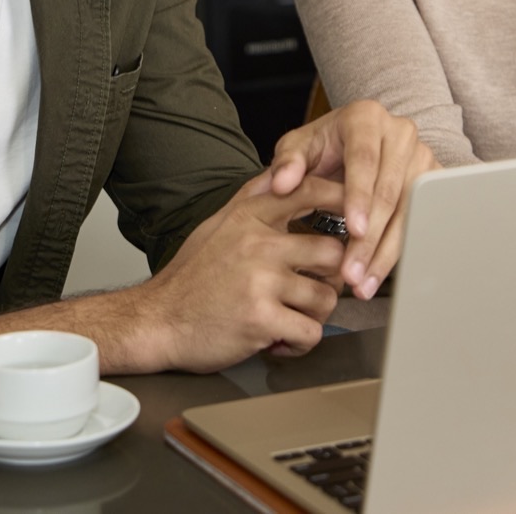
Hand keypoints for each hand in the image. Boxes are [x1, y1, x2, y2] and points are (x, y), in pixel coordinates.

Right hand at [138, 171, 348, 371]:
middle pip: (332, 252)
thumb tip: (279, 173)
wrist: (156, 320)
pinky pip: (310, 333)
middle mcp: (257, 244)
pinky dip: (300, 343)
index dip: (343, 198)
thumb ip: (251, 199)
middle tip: (315, 288)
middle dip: (331, 277)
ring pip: (326, 297)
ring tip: (292, 317)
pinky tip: (281, 340)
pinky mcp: (260, 319)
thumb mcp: (217, 224)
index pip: (309, 191)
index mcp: (249, 217)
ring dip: (315, 315)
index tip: (358, 213)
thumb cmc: (189, 277)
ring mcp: (260, 281)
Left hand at [262, 100, 439, 299]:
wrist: (356, 140)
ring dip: (386, 253)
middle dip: (371, 238)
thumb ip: (287, 163)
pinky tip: (381, 274)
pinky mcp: (433, 181)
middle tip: (352, 272)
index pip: (365, 159)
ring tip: (364, 283)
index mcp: (366, 118)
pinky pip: (421, 221)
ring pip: (410, 212)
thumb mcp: (299, 147)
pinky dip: (400, 251)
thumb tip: (280, 183)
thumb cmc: (325, 146)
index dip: (360, 197)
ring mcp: (422, 156)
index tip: (354, 230)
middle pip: (390, 191)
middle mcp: (400, 133)